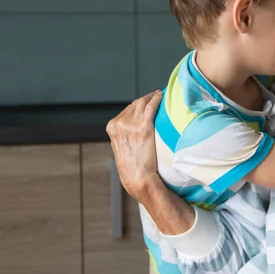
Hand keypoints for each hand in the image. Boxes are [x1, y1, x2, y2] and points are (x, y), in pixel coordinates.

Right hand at [105, 90, 162, 204]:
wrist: (138, 179)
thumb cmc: (133, 167)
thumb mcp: (122, 148)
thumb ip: (125, 135)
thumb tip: (135, 126)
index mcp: (112, 127)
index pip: (127, 109)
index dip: (139, 104)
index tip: (147, 100)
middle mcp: (119, 124)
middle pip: (135, 104)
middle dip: (146, 99)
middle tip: (156, 95)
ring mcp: (131, 125)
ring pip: (143, 103)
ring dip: (152, 97)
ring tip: (160, 95)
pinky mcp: (144, 128)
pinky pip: (150, 107)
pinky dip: (156, 99)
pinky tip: (162, 96)